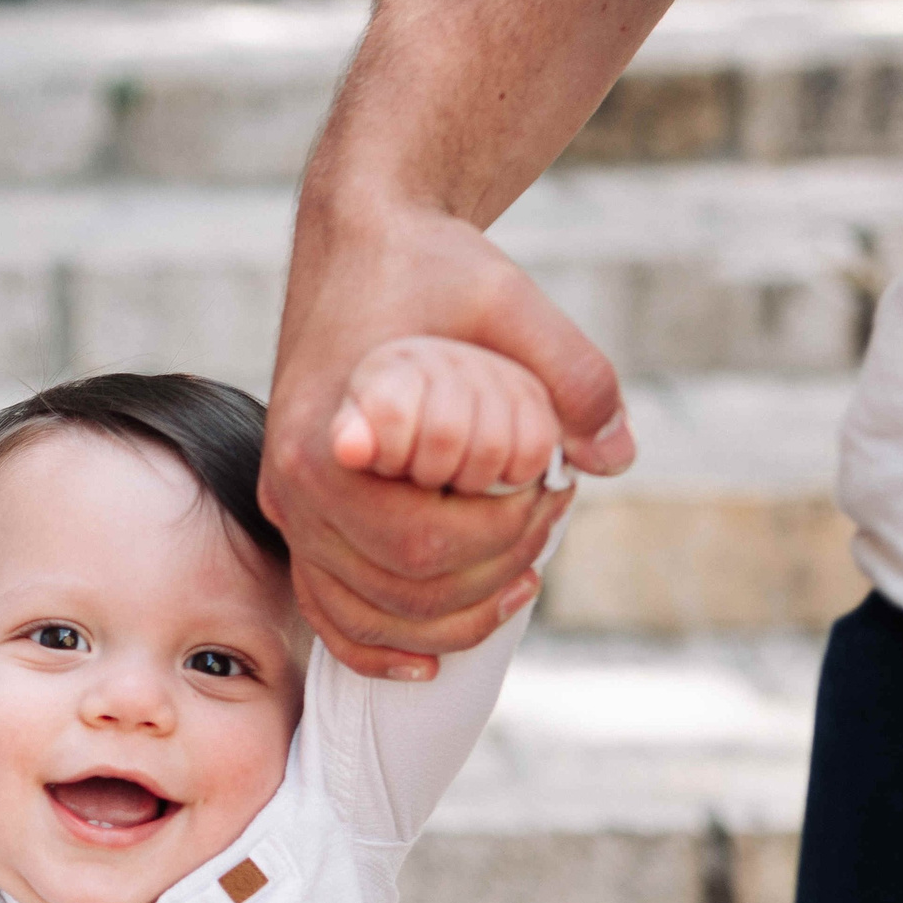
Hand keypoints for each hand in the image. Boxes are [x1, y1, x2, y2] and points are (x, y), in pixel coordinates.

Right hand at [263, 188, 632, 676]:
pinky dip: (376, 647)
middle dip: (493, 574)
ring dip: (451, 618)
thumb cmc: (429, 266)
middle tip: (551, 521)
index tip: (554, 491)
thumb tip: (612, 456)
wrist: (360, 241)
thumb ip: (573, 376)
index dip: (504, 539)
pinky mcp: (297, 516)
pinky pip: (327, 609)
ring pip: (367, 614)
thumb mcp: (514, 302)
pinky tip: (429, 661)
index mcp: (332, 438)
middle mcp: (295, 485)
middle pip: (402, 587)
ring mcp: (290, 508)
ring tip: (520, 580)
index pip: (424, 543)